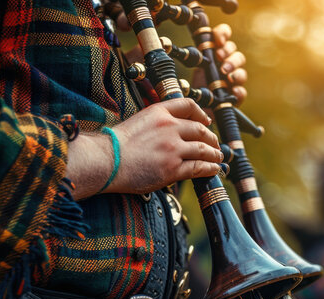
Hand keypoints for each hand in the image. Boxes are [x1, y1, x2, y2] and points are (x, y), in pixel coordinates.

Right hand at [67, 99, 222, 198]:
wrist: (106, 160)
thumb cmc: (115, 145)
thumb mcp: (138, 121)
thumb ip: (156, 123)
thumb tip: (172, 131)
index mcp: (159, 112)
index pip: (188, 105)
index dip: (200, 113)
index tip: (206, 121)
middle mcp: (169, 127)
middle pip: (200, 130)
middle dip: (211, 137)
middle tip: (214, 144)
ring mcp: (173, 148)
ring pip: (203, 149)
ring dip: (214, 153)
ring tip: (217, 157)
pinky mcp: (173, 168)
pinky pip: (199, 167)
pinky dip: (210, 168)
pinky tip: (213, 169)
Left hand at [193, 24, 247, 104]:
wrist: (195, 108)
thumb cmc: (193, 85)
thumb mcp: (190, 68)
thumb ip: (194, 54)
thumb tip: (191, 42)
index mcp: (216, 51)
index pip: (224, 35)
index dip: (223, 34)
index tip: (218, 40)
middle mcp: (226, 63)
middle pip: (235, 52)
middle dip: (228, 53)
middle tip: (219, 57)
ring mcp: (233, 80)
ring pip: (241, 71)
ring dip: (235, 71)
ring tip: (228, 76)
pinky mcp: (235, 96)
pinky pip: (242, 92)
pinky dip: (239, 91)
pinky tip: (233, 91)